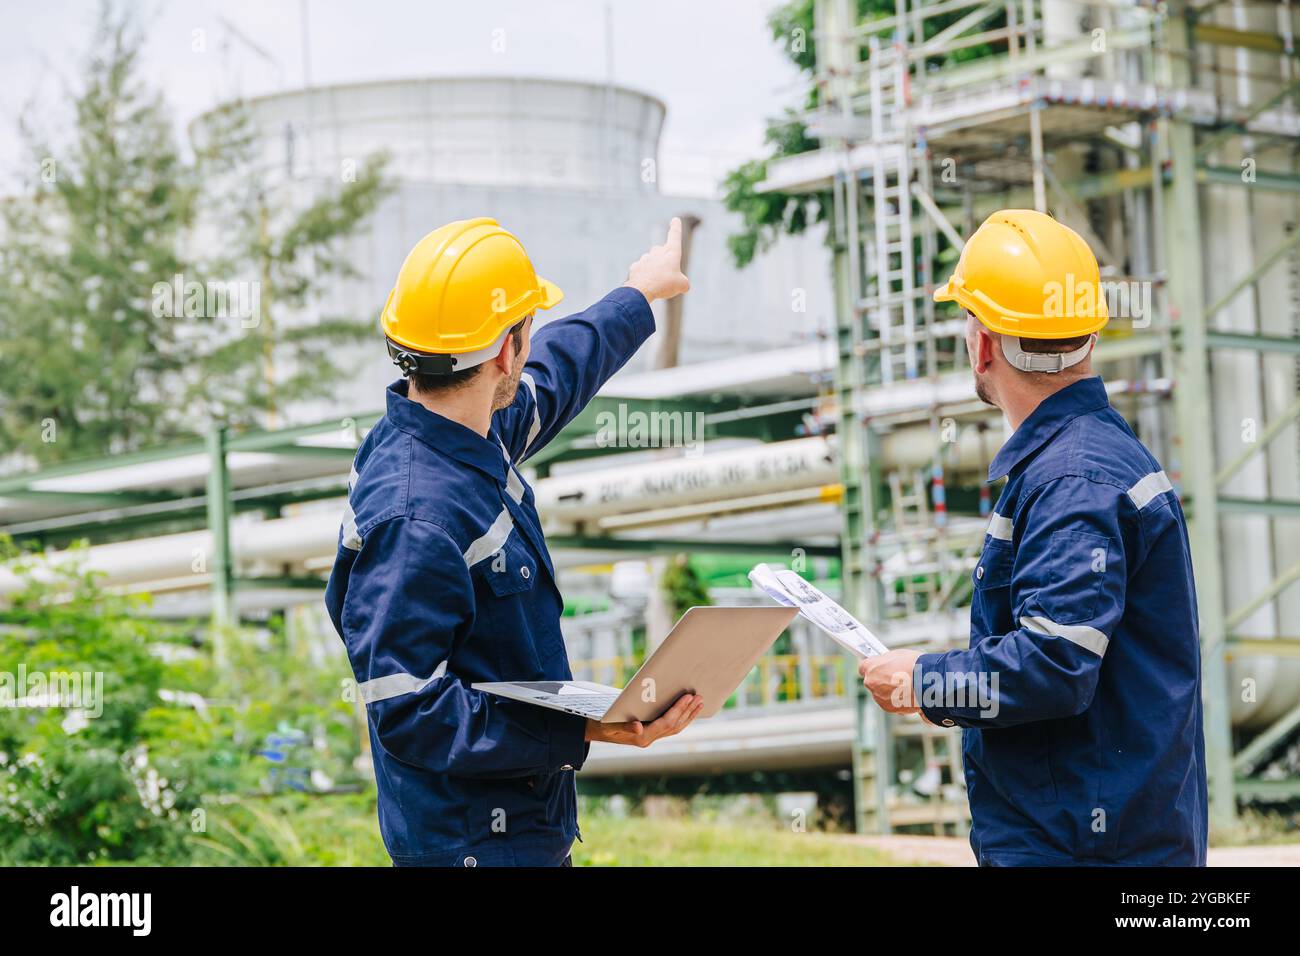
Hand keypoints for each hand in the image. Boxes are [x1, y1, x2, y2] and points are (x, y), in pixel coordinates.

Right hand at [584, 693, 703, 746]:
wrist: (596, 731)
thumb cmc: (602, 725)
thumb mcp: (610, 724)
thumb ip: (624, 726)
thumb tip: (638, 727)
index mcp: (642, 738)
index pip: (666, 723)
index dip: (678, 710)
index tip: (687, 697)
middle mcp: (649, 739)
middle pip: (674, 726)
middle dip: (688, 711)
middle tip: (699, 696)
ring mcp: (652, 737)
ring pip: (676, 727)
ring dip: (689, 714)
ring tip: (699, 701)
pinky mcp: (652, 733)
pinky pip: (671, 727)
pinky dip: (682, 717)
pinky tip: (689, 709)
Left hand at [624, 217, 690, 303]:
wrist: (642, 290)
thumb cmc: (664, 285)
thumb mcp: (681, 285)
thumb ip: (683, 282)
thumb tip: (682, 284)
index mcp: (671, 252)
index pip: (675, 236)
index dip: (676, 228)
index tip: (675, 219)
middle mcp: (657, 252)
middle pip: (662, 252)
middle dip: (665, 261)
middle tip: (667, 277)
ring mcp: (645, 258)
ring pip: (651, 262)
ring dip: (654, 271)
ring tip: (657, 284)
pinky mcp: (635, 266)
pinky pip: (642, 270)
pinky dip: (644, 276)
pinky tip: (646, 285)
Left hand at [859, 649, 922, 714]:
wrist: (927, 683)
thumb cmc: (915, 666)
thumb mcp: (898, 655)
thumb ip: (887, 660)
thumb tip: (886, 663)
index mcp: (870, 668)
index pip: (863, 667)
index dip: (873, 667)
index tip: (878, 667)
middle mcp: (871, 683)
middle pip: (872, 681)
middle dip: (881, 679)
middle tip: (895, 676)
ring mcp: (879, 697)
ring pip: (881, 693)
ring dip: (889, 691)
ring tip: (905, 686)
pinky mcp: (888, 707)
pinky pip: (889, 702)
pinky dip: (896, 700)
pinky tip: (907, 694)